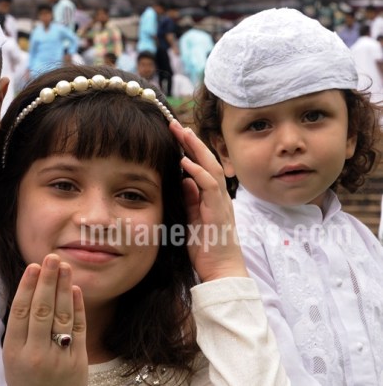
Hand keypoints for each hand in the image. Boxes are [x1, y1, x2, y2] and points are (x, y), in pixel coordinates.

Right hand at [3, 254, 87, 385]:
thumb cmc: (27, 381)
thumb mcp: (14, 359)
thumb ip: (20, 330)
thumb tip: (31, 290)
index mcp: (14, 353)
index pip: (20, 313)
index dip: (27, 287)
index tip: (33, 266)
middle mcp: (36, 354)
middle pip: (41, 310)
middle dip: (46, 281)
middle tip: (51, 258)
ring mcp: (59, 358)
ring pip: (61, 316)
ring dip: (63, 288)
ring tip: (64, 267)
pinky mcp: (77, 361)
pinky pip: (78, 328)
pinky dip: (77, 307)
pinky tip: (75, 289)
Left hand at [169, 120, 247, 281]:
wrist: (221, 272)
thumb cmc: (206, 248)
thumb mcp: (193, 219)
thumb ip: (190, 199)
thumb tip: (183, 179)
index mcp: (212, 196)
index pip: (202, 165)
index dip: (190, 148)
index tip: (175, 134)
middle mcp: (219, 195)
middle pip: (208, 161)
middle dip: (192, 141)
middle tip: (176, 124)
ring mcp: (221, 202)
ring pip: (212, 168)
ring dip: (196, 149)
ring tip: (182, 132)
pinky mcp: (219, 212)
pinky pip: (210, 186)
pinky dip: (198, 172)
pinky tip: (185, 161)